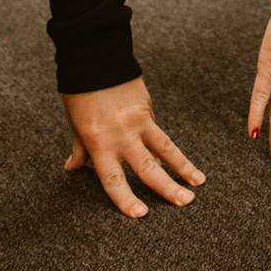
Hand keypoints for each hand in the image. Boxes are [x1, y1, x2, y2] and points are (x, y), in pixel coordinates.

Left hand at [61, 77, 204, 217]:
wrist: (94, 56)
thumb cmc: (79, 90)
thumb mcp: (75, 123)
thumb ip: (80, 148)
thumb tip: (72, 168)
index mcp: (98, 142)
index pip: (113, 179)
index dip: (126, 199)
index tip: (140, 214)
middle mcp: (121, 134)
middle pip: (147, 168)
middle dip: (167, 188)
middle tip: (185, 203)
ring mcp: (138, 120)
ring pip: (165, 149)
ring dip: (183, 167)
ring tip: (198, 183)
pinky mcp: (147, 107)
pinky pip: (158, 130)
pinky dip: (166, 146)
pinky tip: (177, 158)